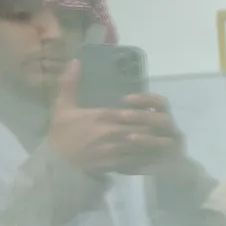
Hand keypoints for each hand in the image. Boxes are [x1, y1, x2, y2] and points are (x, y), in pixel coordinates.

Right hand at [48, 62, 184, 174]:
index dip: (145, 112)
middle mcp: (113, 133)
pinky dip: (149, 158)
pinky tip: (157, 156)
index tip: (154, 111)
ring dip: (156, 143)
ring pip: (144, 146)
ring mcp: (116, 150)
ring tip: (168, 141)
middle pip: (143, 129)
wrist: (57, 162)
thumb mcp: (62, 106)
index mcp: (103, 117)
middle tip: (167, 126)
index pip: (132, 113)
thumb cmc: (61, 133)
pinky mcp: (116, 164)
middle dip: (155, 128)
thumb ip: (70, 83)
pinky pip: (138, 161)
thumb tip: (76, 61)